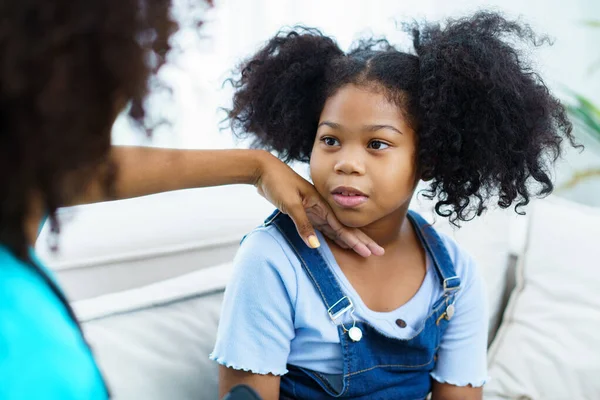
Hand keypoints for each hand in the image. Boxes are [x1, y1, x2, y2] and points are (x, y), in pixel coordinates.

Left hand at [254, 151, 383, 256]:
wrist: (264, 171)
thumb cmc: (278, 183)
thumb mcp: (290, 203)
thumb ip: (303, 224)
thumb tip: (315, 246)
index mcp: (321, 205)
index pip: (343, 228)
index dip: (358, 241)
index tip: (371, 251)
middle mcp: (321, 209)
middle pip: (345, 229)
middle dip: (362, 241)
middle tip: (377, 252)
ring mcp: (314, 211)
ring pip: (337, 230)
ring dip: (350, 240)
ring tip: (364, 250)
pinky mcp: (305, 213)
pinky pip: (324, 228)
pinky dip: (334, 237)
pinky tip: (341, 243)